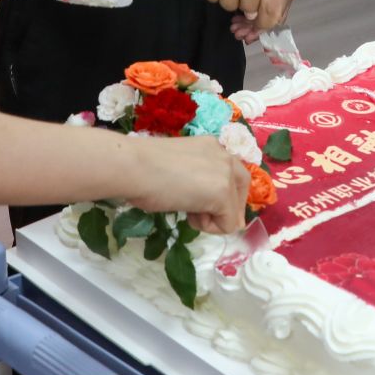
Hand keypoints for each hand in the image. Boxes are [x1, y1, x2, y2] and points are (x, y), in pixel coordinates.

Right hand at [128, 135, 249, 235]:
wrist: (132, 167)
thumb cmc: (142, 168)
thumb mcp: (178, 168)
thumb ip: (197, 179)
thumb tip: (207, 207)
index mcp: (211, 147)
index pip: (230, 174)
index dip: (215, 193)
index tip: (191, 197)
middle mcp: (223, 155)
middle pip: (242, 189)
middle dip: (224, 207)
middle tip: (196, 211)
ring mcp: (226, 174)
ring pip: (235, 211)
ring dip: (212, 217)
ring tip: (187, 209)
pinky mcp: (223, 194)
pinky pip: (229, 225)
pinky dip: (209, 228)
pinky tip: (188, 215)